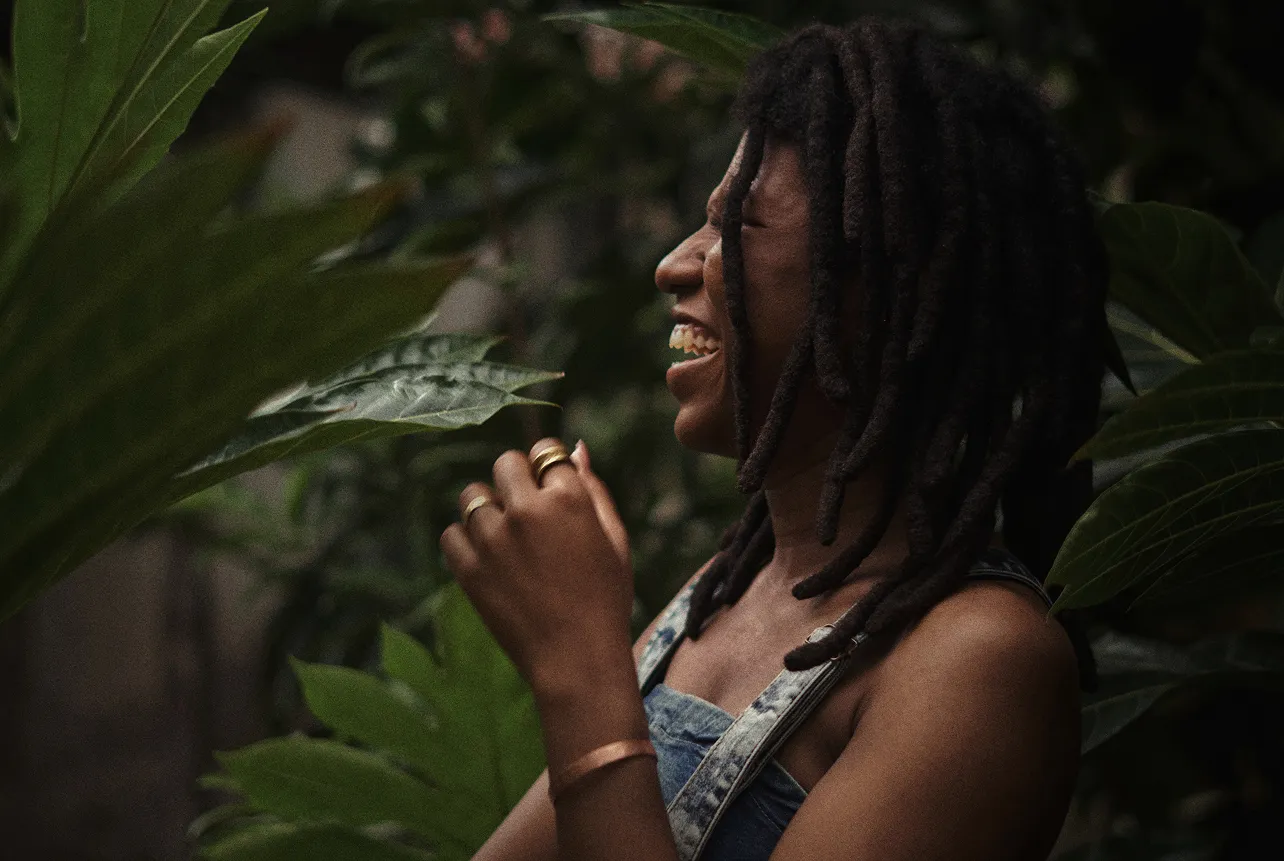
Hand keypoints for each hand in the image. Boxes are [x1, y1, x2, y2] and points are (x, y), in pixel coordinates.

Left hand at [440, 439, 633, 690]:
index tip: (550, 487)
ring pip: (472, 495)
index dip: (548, 466)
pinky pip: (451, 534)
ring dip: (487, 508)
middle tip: (528, 511)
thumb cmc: (605, 599)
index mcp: (568, 498)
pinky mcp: (469, 569)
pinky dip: (465, 540)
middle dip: (516, 479)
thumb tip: (576, 447)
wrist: (577, 659)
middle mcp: (526, 510)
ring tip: (505, 537)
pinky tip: (487, 557)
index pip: (545, 450)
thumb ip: (595, 489)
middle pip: (504, 463)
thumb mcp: (614, 540)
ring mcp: (493, 539)